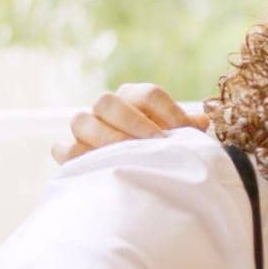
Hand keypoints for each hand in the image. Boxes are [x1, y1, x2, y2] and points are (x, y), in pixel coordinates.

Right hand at [51, 82, 207, 163]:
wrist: (141, 173)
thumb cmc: (164, 152)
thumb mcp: (180, 140)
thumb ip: (188, 130)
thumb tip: (202, 120)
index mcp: (135, 97)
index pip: (149, 95)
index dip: (168, 112)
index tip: (184, 133)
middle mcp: (107, 106)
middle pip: (108, 102)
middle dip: (133, 124)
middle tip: (154, 146)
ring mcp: (85, 126)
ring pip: (81, 121)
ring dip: (107, 140)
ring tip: (129, 158)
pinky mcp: (70, 150)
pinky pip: (65, 149)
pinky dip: (79, 156)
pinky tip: (101, 167)